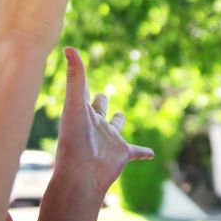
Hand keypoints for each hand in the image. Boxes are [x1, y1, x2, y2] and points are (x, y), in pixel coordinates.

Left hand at [53, 47, 153, 198]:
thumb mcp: (75, 103)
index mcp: (83, 112)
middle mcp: (96, 125)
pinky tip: (151, 154)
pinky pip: (136, 152)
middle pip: (99, 109)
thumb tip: (69, 46)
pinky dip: (143, 152)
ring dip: (119, 122)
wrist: (81, 174)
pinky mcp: (122, 154)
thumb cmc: (74, 139)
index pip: (83, 92)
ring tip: (121, 117)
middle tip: (102, 95)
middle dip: (101, 102)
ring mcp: (110, 140)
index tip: (80, 69)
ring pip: (116, 128)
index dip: (82, 81)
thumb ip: (75, 76)